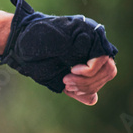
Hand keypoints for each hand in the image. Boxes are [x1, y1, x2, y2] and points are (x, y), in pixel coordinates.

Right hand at [0, 0, 117, 95]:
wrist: (22, 41)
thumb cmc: (36, 58)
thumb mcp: (58, 77)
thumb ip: (77, 88)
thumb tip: (94, 100)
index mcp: (90, 54)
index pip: (105, 75)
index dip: (90, 87)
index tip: (69, 89)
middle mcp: (96, 44)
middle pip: (110, 72)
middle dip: (89, 85)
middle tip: (67, 84)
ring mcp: (94, 37)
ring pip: (108, 67)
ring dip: (87, 80)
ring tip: (67, 78)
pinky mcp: (91, 33)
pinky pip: (101, 59)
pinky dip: (88, 70)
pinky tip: (73, 69)